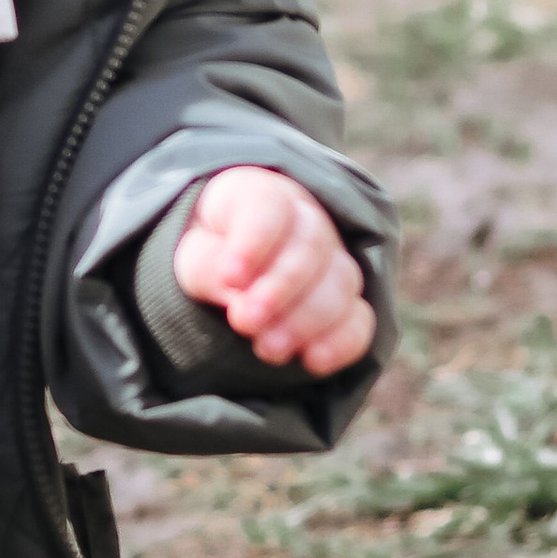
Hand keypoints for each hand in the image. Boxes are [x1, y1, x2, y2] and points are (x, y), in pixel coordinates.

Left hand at [173, 167, 372, 378]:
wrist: (234, 273)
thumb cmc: (213, 255)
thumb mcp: (195, 256)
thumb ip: (210, 269)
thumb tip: (238, 294)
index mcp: (262, 197)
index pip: (269, 208)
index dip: (253, 244)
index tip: (231, 279)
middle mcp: (308, 222)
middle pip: (311, 246)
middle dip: (279, 288)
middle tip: (245, 322)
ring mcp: (335, 262)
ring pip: (340, 283)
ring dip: (304, 320)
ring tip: (266, 348)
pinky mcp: (348, 303)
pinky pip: (361, 320)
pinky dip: (342, 342)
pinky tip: (312, 361)